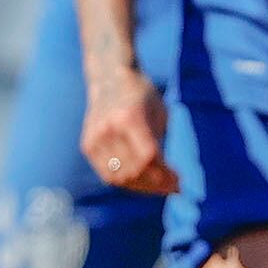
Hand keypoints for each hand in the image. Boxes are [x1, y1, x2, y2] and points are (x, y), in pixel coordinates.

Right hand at [81, 68, 178, 194]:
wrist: (110, 79)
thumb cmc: (142, 96)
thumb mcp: (159, 113)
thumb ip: (160, 144)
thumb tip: (168, 180)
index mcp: (130, 116)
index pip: (148, 156)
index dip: (165, 174)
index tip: (179, 181)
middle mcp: (109, 128)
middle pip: (134, 170)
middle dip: (157, 184)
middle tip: (173, 186)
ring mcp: (95, 137)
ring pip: (120, 178)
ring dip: (142, 187)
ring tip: (159, 186)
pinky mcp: (88, 145)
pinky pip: (108, 175)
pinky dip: (127, 182)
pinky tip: (142, 180)